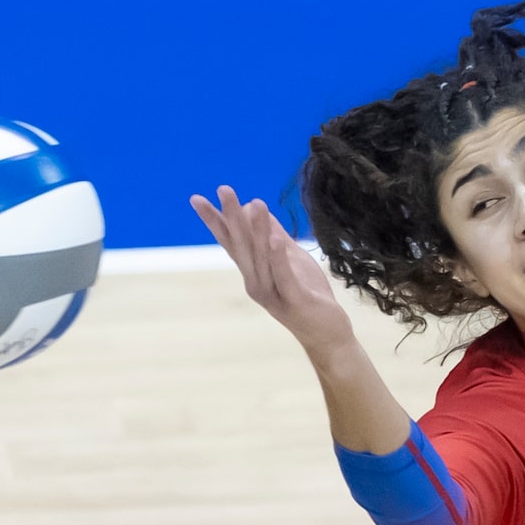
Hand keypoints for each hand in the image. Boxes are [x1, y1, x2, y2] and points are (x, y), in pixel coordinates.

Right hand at [188, 186, 354, 352]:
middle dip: (232, 217)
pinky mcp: (294, 301)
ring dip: (257, 230)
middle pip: (241, 246)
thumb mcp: (293, 259)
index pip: (231, 242)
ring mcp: (273, 294)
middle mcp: (256, 283)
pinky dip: (278, 258)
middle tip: (223, 189)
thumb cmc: (309, 296)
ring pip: (261, 258)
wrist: (327, 335)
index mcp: (253, 272)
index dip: (215, 221)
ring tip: (253, 202)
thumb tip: (256, 206)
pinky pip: (283, 277)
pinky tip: (275, 239)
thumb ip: (275, 235)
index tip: (197, 199)